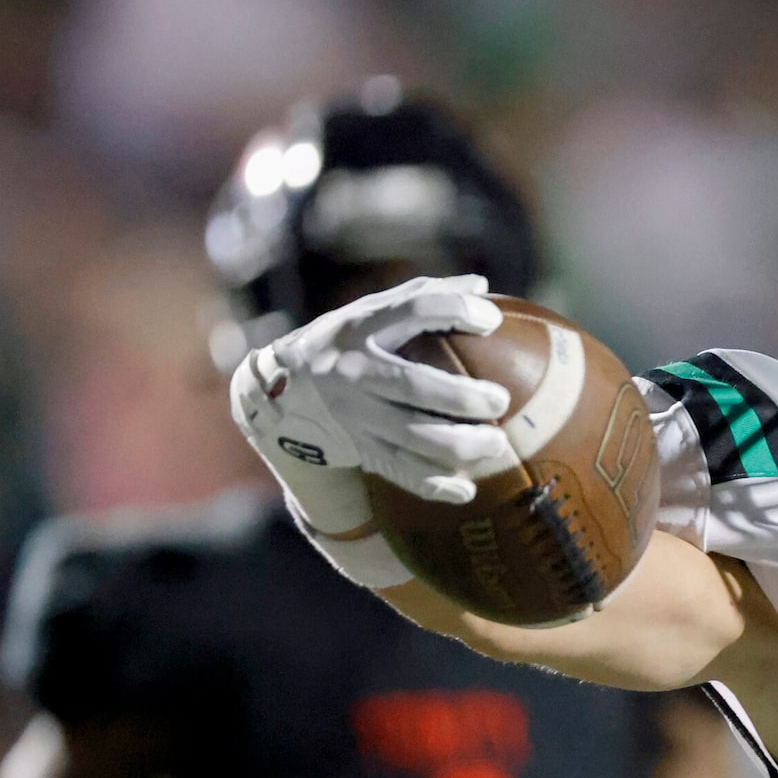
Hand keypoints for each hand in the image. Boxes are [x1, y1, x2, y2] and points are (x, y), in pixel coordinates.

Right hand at [230, 274, 516, 534]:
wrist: (277, 393)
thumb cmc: (342, 345)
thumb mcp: (367, 313)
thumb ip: (421, 296)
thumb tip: (483, 287)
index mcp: (360, 328)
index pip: (411, 309)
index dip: (455, 311)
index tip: (493, 321)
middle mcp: (353, 372)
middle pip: (413, 386)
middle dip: (462, 397)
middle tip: (500, 401)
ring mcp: (353, 415)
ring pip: (411, 436)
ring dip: (460, 445)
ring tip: (497, 444)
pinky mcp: (356, 449)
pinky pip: (399, 471)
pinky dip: (434, 484)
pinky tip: (466, 489)